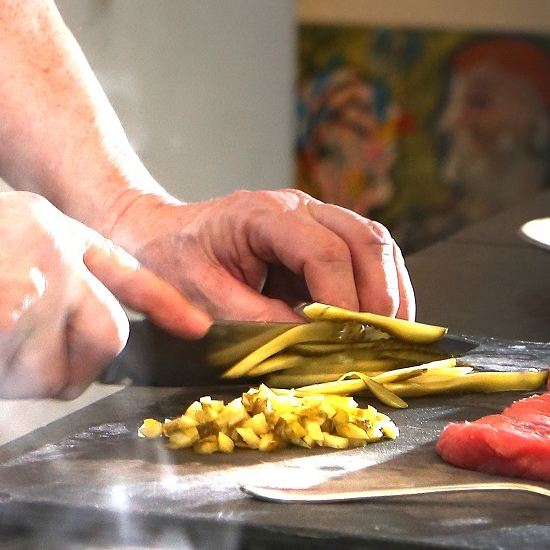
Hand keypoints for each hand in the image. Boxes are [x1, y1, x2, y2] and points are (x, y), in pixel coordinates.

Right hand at [0, 186, 200, 399]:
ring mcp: (32, 297)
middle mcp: (54, 261)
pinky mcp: (0, 332)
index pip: (126, 271)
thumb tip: (63, 332)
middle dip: (76, 368)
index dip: (164, 304)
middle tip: (28, 366)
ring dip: (2, 377)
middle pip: (105, 340)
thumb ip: (41, 271)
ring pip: (48, 375)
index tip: (194, 327)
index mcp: (53, 230)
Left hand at [106, 187, 415, 327]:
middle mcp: (297, 206)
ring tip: (392, 335)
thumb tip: (309, 343)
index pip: (324, 251)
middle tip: (383, 341)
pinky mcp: (322, 237)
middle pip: (365, 238)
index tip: (347, 340)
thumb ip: (255, 321)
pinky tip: (381, 322)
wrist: (157, 237)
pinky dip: (380, 288)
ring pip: (376, 242)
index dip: (342, 300)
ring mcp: (315, 217)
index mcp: (262, 215)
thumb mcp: (202, 300)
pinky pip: (366, 255)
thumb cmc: (172, 264)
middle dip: (381, 294)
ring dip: (390, 290)